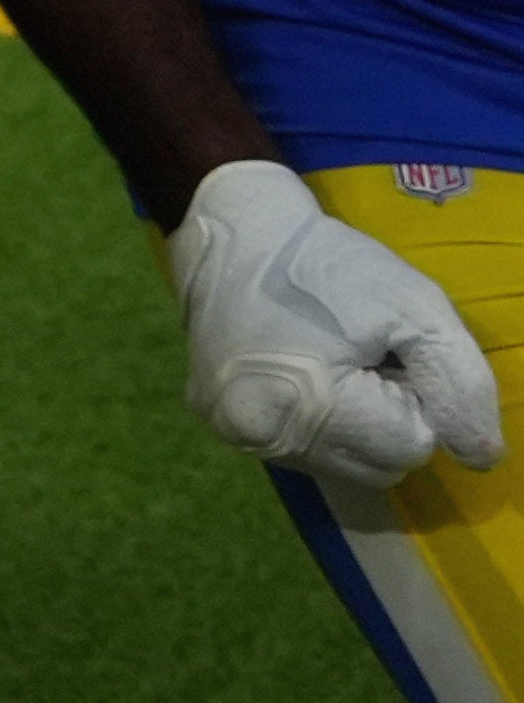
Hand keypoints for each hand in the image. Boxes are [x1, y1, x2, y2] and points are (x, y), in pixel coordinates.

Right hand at [167, 159, 508, 492]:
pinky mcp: (222, 426)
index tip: (385, 351)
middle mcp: (260, 436)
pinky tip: (308, 376)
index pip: (411, 446)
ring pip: (346, 466)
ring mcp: (235, 435)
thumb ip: (462, 386)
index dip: (415, 396)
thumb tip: (481, 457)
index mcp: (305, 409)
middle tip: (365, 357)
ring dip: (360, 425)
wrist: (237, 235)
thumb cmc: (330, 265)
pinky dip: (324, 423)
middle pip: (379, 467)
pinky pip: (307, 451)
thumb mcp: (416, 308)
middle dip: (390, 419)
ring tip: (336, 364)